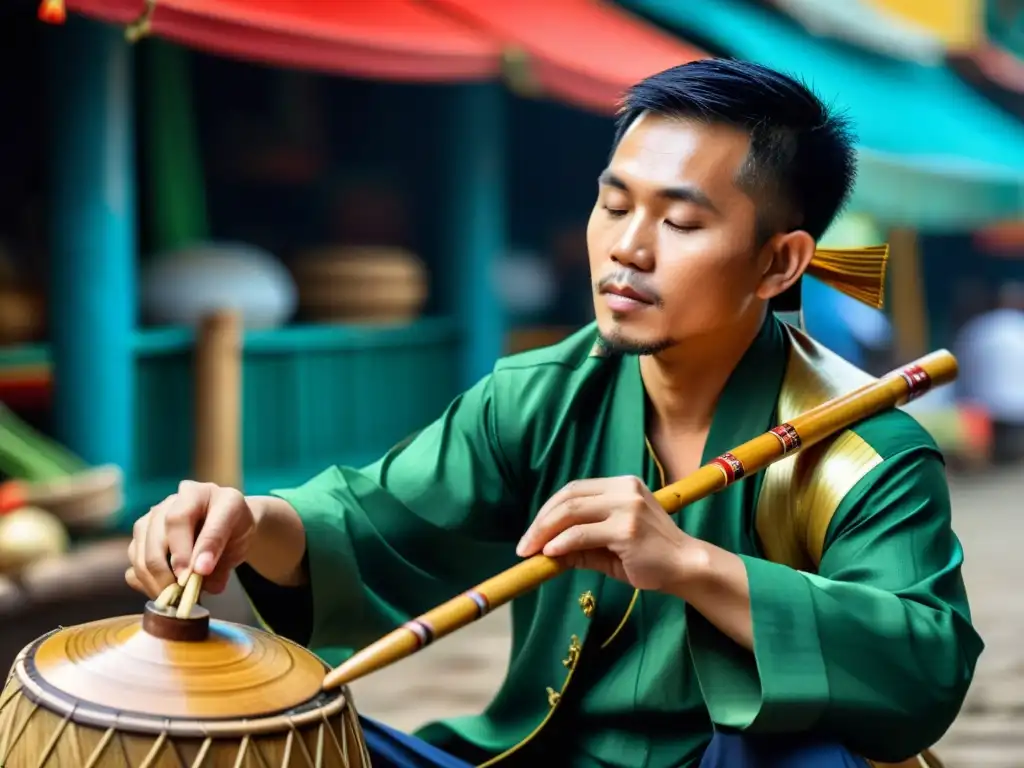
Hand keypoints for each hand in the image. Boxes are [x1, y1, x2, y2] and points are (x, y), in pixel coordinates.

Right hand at [126, 481, 256, 598]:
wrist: (229, 526)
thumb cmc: (234, 529)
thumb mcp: (239, 535)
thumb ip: (219, 551)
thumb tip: (200, 575)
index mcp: (199, 493)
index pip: (180, 518)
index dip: (183, 550)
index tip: (191, 575)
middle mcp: (171, 501)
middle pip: (156, 535)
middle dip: (166, 569)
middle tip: (180, 593)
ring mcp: (153, 517)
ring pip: (139, 548)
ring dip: (153, 579)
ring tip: (172, 597)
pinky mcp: (142, 536)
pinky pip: (134, 561)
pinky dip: (144, 581)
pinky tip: (162, 591)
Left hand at [515, 476, 704, 591]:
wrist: (686, 568)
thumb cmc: (649, 558)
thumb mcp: (609, 547)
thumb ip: (580, 545)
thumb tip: (545, 550)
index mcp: (621, 485)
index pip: (574, 490)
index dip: (547, 510)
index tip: (532, 533)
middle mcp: (624, 489)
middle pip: (569, 498)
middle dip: (541, 522)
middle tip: (524, 545)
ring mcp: (627, 506)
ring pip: (572, 512)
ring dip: (545, 533)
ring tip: (530, 551)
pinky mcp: (627, 528)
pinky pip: (583, 533)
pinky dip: (562, 542)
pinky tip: (550, 553)